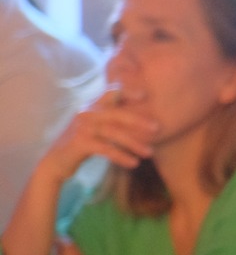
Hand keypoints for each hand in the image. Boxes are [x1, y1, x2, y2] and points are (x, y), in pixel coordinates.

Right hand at [38, 90, 159, 178]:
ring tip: (150, 153)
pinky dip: (121, 156)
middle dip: (138, 120)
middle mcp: (87, 113)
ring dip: (134, 143)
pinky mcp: (79, 143)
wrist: (57, 161)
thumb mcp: (98, 127)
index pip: (110, 93)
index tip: (144, 94)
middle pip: (116, 113)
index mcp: (93, 106)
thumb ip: (113, 118)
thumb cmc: (83, 142)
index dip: (126, 90)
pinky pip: (105, 148)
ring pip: (113, 132)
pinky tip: (134, 163)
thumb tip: (145, 118)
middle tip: (158, 128)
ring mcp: (82, 127)